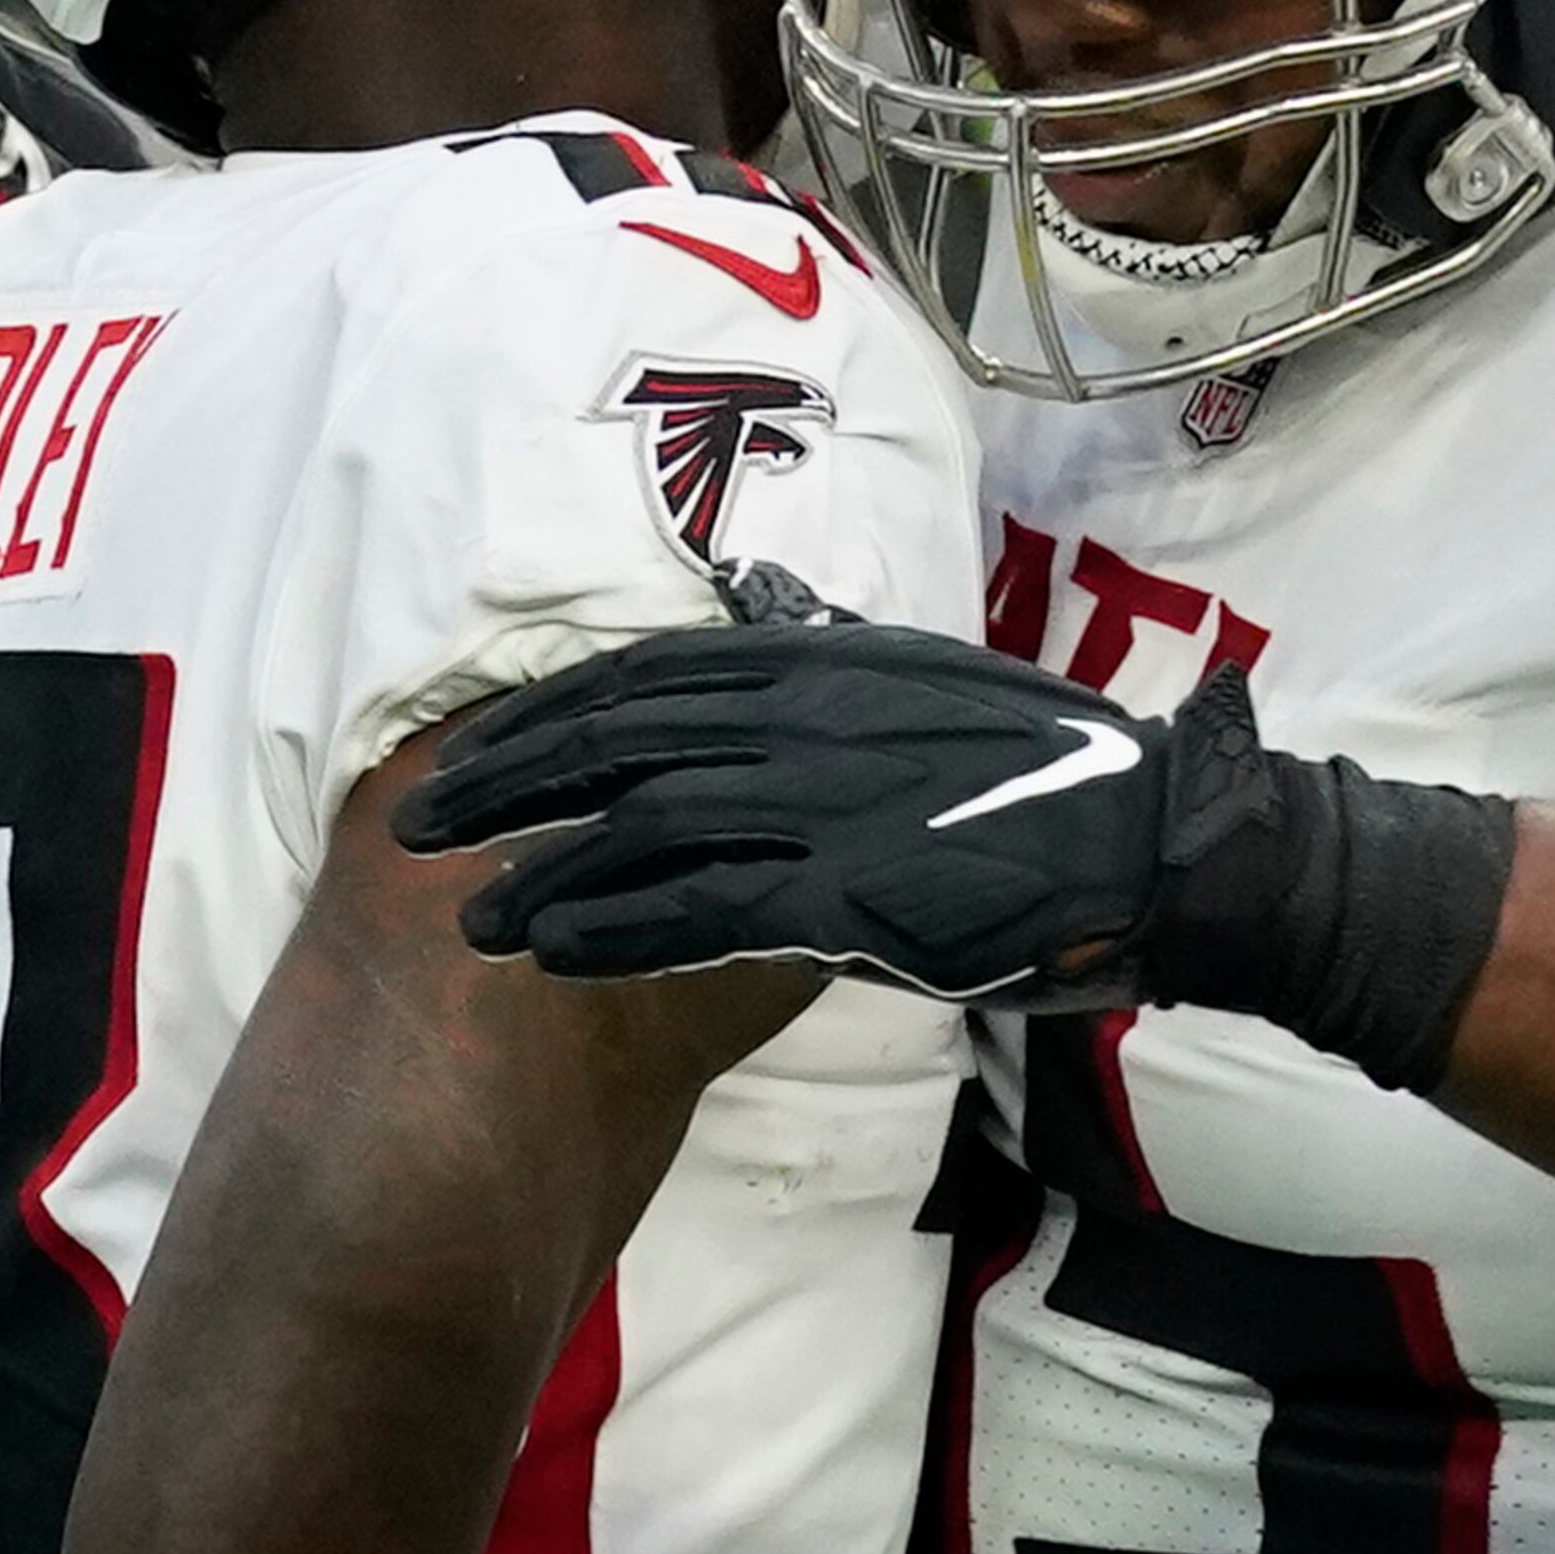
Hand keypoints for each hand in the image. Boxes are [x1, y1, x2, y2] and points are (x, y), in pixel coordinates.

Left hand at [405, 617, 1203, 1003]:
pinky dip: (620, 931)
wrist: (1141, 843)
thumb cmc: (1033, 768)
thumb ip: (819, 641)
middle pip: (612, 742)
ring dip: (543, 877)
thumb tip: (749, 599)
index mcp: (815, 658)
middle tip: (413, 830)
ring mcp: (825, 802)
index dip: (536, 718)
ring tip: (469, 921)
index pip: (640, 677)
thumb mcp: (920, 672)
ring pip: (642, 830)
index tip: (462, 751)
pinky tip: (557, 954)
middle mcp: (804, 714)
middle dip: (500, 786)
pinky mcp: (850, 892)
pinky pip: (706, 909)